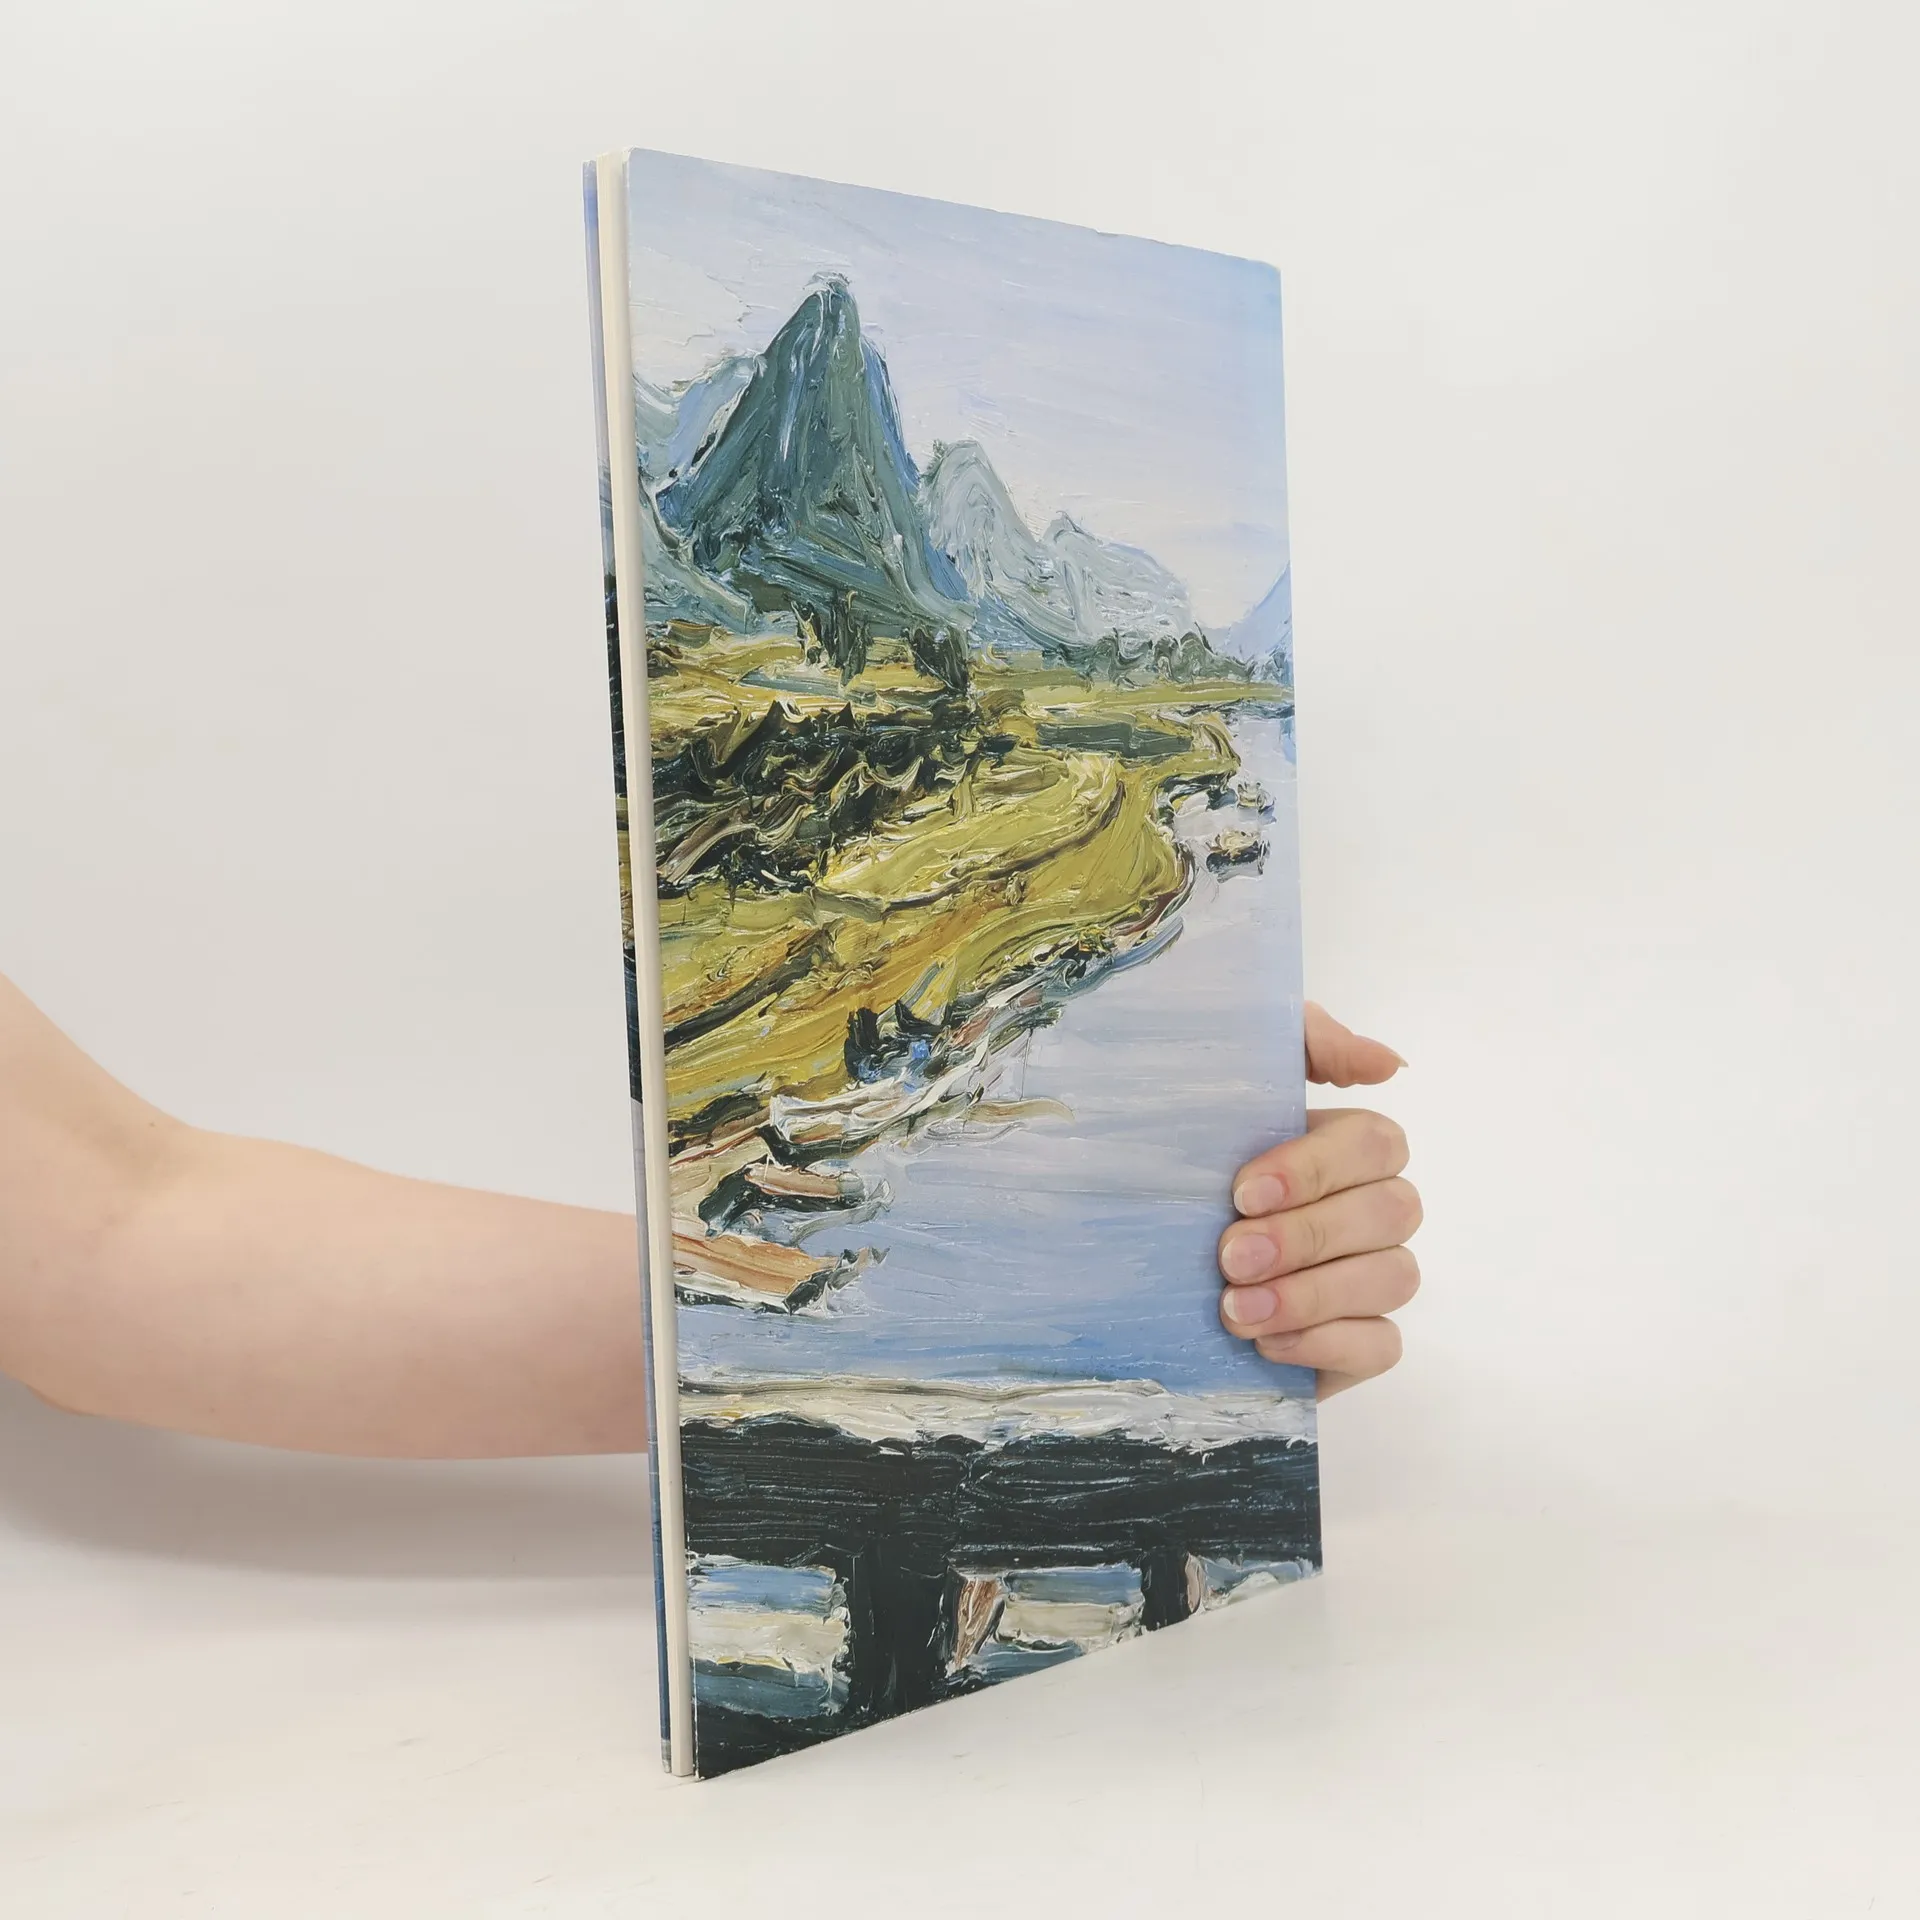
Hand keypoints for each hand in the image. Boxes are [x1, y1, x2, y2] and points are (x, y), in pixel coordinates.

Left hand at [1218, 1004, 1419, 1397]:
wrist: (1122, 1258)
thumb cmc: (1181, 1160)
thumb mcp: (1220, 1078)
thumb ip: (1305, 1043)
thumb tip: (1387, 1063)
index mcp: (1344, 1145)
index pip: (1375, 1143)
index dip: (1317, 1167)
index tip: (1242, 1191)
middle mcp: (1370, 1208)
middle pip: (1394, 1211)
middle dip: (1308, 1235)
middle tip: (1230, 1256)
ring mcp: (1371, 1277)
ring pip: (1395, 1277)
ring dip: (1312, 1295)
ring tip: (1235, 1310)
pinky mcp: (1359, 1343)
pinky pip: (1383, 1345)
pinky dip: (1327, 1343)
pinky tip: (1264, 1344)